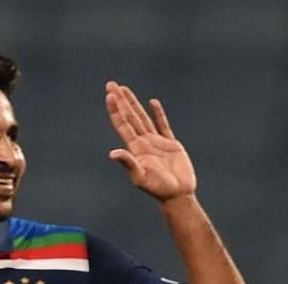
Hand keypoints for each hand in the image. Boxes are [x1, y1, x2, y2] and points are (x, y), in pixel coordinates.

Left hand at [105, 81, 196, 201]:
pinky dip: (158, 114)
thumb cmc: (158, 189)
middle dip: (120, 100)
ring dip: (133, 103)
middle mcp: (143, 143)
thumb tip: (113, 153)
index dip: (116, 110)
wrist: (177, 195)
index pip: (122, 124)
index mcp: (135, 148)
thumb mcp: (140, 177)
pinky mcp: (171, 145)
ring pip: (142, 118)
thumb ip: (128, 163)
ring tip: (125, 88)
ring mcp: (156, 143)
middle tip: (111, 84)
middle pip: (129, 116)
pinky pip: (163, 125)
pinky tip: (152, 102)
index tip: (110, 95)